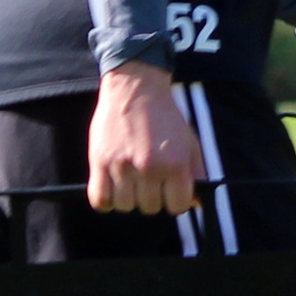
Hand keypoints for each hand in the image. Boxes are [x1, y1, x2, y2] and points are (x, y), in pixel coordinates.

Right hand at [87, 61, 205, 214]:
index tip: (169, 190)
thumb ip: (195, 173)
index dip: (174, 200)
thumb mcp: (189, 142)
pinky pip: (99, 200)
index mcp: (175, 163)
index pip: (177, 206)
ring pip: (125, 206)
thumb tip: (196, 204)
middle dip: (151, 197)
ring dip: (128, 198)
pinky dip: (106, 200)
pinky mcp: (100, 163)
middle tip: (147, 180)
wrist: (136, 88)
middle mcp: (150, 168)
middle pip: (151, 208)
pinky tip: (112, 187)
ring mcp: (123, 166)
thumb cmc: (165, 117)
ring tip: (129, 180)